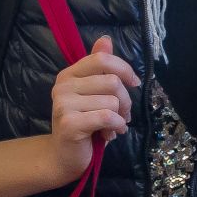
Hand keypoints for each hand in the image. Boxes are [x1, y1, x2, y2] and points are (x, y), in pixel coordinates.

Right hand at [47, 35, 138, 183]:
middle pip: (113, 82)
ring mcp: (63, 104)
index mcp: (69, 75)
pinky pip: (108, 117)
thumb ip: (99, 68)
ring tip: (113, 126)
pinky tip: (111, 134)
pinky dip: (117, 127)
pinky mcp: (69, 123)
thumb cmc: (84, 124)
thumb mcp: (94, 93)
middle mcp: (63, 86)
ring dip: (120, 117)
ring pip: (113, 101)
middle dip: (125, 101)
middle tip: (122, 115)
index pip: (102, 60)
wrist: (63, 156)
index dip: (125, 70)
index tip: (134, 83)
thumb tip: (105, 40)